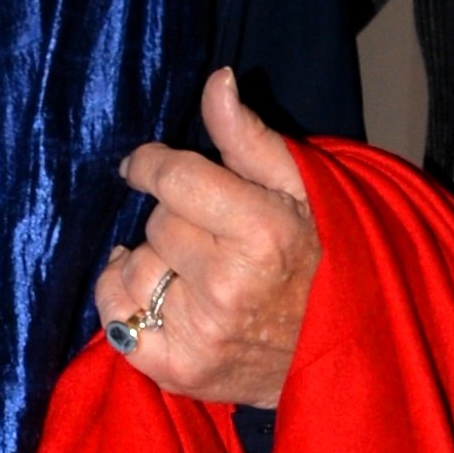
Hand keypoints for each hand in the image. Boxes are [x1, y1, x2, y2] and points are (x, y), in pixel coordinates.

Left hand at [97, 68, 321, 412]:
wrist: (339, 355)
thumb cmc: (321, 260)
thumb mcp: (300, 189)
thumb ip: (248, 136)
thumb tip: (217, 81)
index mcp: (262, 232)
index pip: (173, 179)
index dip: (153, 164)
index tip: (150, 164)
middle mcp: (227, 286)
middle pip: (156, 222)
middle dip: (177, 220)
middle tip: (213, 237)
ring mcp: (200, 334)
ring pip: (132, 266)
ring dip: (154, 262)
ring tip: (195, 274)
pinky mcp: (177, 371)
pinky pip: (114, 318)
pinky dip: (125, 301)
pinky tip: (159, 297)